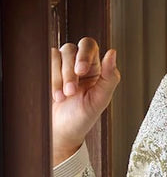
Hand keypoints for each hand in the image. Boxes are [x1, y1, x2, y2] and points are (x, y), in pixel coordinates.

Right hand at [51, 37, 119, 165]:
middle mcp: (77, 63)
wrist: (61, 131)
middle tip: (70, 92)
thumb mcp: (100, 100)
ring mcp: (60, 66)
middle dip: (69, 71)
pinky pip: (44, 62)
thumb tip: (113, 52)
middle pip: (70, 50)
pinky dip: (49, 77)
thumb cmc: (82, 117)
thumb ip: (109, 77)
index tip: (81, 72)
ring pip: (56, 56)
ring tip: (61, 98)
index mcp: (95, 68)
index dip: (84, 54)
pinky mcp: (46, 71)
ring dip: (58, 77)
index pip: (89, 45)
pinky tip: (53, 94)